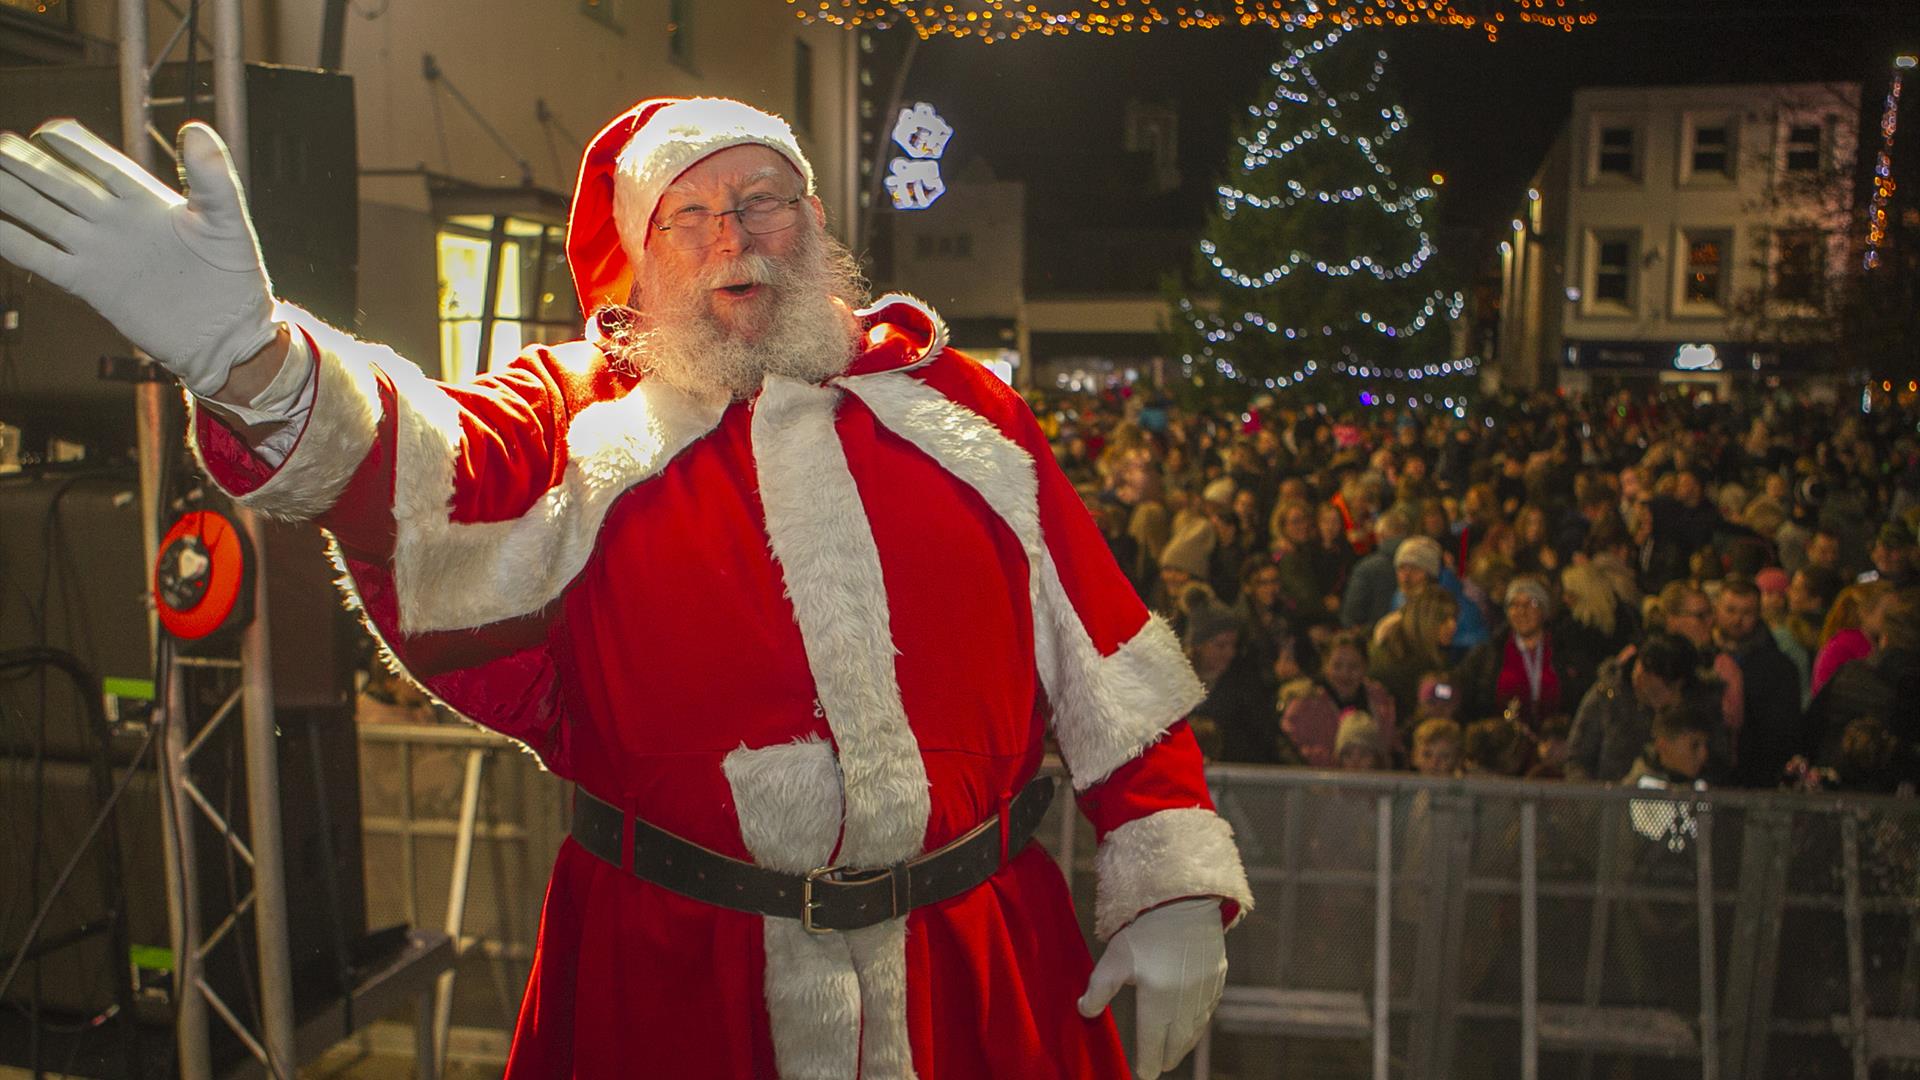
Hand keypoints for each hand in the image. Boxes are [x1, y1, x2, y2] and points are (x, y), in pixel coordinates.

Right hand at [0, 120, 274, 395]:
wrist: (228, 335)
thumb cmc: (235, 279)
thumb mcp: (227, 220)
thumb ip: (212, 176)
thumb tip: (197, 129)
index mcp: (147, 202)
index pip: (100, 163)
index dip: (73, 145)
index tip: (46, 128)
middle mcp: (117, 223)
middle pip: (60, 184)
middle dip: (25, 163)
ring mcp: (101, 252)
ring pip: (43, 215)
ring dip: (12, 195)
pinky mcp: (92, 285)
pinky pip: (43, 258)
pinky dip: (14, 242)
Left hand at [1077, 899, 1226, 1078]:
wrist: (1185, 901)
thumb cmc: (1146, 929)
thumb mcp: (1114, 960)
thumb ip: (1098, 990)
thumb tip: (1083, 1011)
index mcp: (1158, 1002)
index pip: (1152, 1043)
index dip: (1148, 1062)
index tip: (1144, 1073)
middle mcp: (1184, 1003)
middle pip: (1177, 1042)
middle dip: (1168, 1057)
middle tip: (1161, 1065)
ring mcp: (1204, 991)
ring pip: (1195, 1029)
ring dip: (1184, 1043)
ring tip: (1176, 1050)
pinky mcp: (1217, 978)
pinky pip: (1208, 1009)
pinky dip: (1199, 1022)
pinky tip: (1193, 1022)